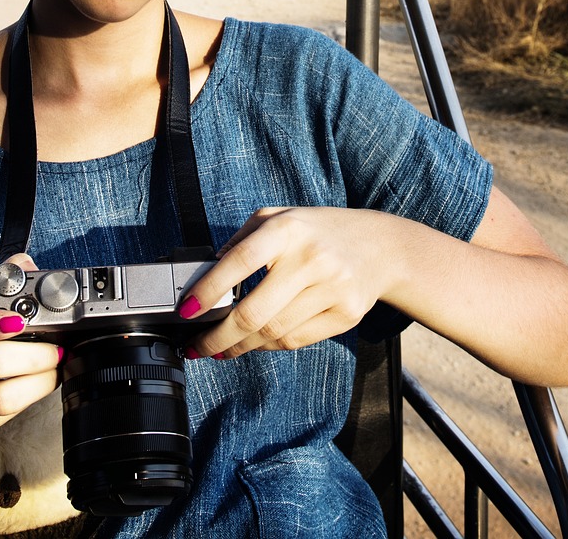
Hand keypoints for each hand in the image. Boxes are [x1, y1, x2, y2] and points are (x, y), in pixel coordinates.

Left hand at [181, 207, 397, 357]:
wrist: (380, 247)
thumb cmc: (318, 232)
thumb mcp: (280, 217)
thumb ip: (243, 239)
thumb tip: (208, 273)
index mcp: (288, 229)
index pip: (240, 261)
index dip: (209, 289)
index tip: (186, 311)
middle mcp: (311, 258)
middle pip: (254, 312)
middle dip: (218, 336)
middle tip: (196, 346)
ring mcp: (332, 288)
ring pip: (274, 333)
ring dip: (240, 347)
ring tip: (220, 348)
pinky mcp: (346, 314)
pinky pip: (296, 340)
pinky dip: (268, 347)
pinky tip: (254, 344)